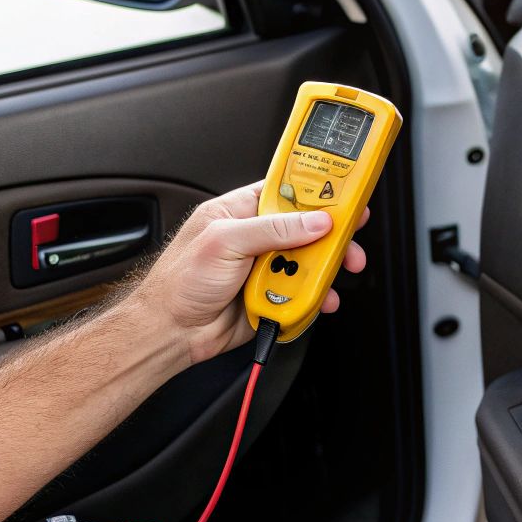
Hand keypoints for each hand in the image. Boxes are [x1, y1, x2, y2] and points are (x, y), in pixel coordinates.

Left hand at [133, 183, 369, 363]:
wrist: (171, 332)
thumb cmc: (179, 282)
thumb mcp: (225, 242)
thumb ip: (273, 229)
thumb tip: (314, 221)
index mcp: (241, 211)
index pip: (287, 191)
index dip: (316, 190)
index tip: (345, 191)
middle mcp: (256, 237)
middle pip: (307, 228)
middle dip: (332, 235)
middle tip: (351, 239)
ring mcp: (266, 267)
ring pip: (309, 262)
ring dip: (324, 270)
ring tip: (334, 275)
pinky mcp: (272, 295)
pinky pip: (302, 292)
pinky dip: (314, 297)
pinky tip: (317, 299)